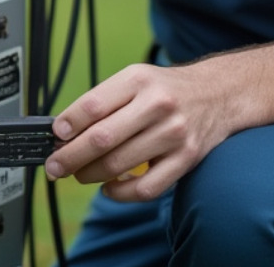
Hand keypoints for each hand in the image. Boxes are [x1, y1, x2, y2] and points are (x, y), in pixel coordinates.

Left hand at [44, 62, 239, 201]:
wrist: (218, 94)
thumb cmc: (166, 90)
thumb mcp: (135, 80)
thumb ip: (103, 102)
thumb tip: (65, 132)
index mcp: (138, 80)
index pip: (93, 105)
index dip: (68, 124)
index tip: (54, 136)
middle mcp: (157, 105)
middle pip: (101, 139)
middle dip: (69, 157)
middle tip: (54, 167)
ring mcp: (173, 134)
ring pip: (118, 165)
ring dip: (90, 174)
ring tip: (79, 173)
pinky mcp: (185, 159)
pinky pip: (145, 188)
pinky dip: (120, 193)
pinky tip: (109, 187)